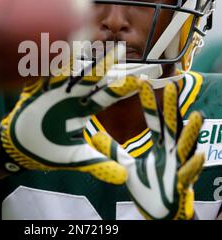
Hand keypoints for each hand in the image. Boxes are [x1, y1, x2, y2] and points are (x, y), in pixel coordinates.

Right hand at [0, 50, 138, 184]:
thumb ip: (99, 164)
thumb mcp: (76, 158)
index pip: (109, 94)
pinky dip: (52, 62)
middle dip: (108, 65)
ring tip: (90, 45)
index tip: (142, 78)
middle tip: (123, 51)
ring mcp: (54, 90)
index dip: (124, 86)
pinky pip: (44, 72)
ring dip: (83, 58)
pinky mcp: (36, 88)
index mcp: (84, 108)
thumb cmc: (48, 151)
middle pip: (93, 77)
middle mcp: (72, 95)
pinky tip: (61, 49)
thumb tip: (125, 177)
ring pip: (71, 70)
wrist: (19, 149)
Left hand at [92, 81, 204, 219]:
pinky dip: (193, 166)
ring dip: (191, 132)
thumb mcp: (127, 164)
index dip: (148, 102)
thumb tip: (95, 136)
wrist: (160, 213)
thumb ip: (113, 150)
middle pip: (171, 125)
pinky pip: (188, 175)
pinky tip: (199, 155)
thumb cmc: (148, 186)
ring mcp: (177, 166)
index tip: (142, 82)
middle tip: (173, 85)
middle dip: (172, 107)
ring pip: (185, 147)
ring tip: (197, 116)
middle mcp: (171, 152)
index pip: (154, 119)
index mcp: (160, 145)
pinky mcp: (180, 184)